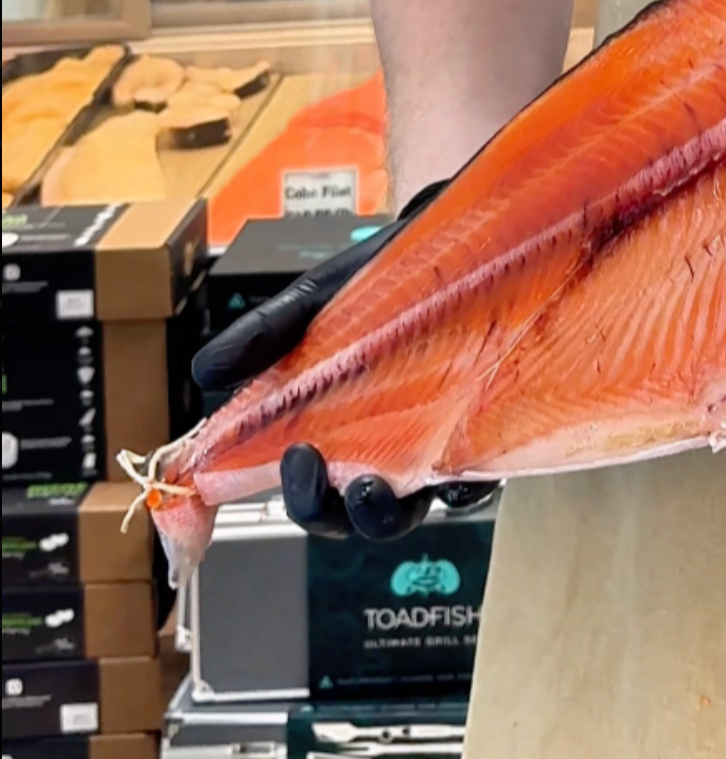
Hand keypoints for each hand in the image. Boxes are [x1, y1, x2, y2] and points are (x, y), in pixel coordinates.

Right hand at [191, 181, 497, 539]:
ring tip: (369, 484)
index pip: (306, 487)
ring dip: (380, 514)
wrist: (469, 244)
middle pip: (348, 514)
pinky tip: (448, 472)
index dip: (282, 497)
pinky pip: (476, 484)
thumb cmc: (392, 279)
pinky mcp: (488, 437)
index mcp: (339, 427)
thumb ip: (268, 332)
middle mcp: (388, 448)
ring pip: (406, 512)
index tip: (258, 476)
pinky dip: (461, 487)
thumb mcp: (320, 297)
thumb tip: (204, 372)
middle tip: (306, 466)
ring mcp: (438, 447)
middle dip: (322, 509)